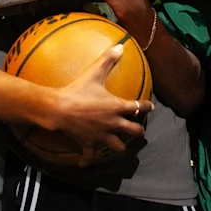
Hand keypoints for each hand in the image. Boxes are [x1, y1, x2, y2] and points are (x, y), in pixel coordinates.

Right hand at [54, 43, 153, 167]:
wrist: (59, 109)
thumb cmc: (78, 91)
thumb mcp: (94, 73)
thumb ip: (108, 60)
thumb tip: (120, 46)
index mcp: (117, 107)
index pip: (138, 107)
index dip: (146, 106)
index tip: (150, 107)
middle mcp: (114, 123)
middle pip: (135, 131)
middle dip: (139, 131)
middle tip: (139, 129)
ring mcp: (102, 136)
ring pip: (119, 147)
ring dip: (121, 146)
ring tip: (122, 144)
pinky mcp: (88, 144)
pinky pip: (89, 156)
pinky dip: (87, 160)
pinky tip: (85, 163)